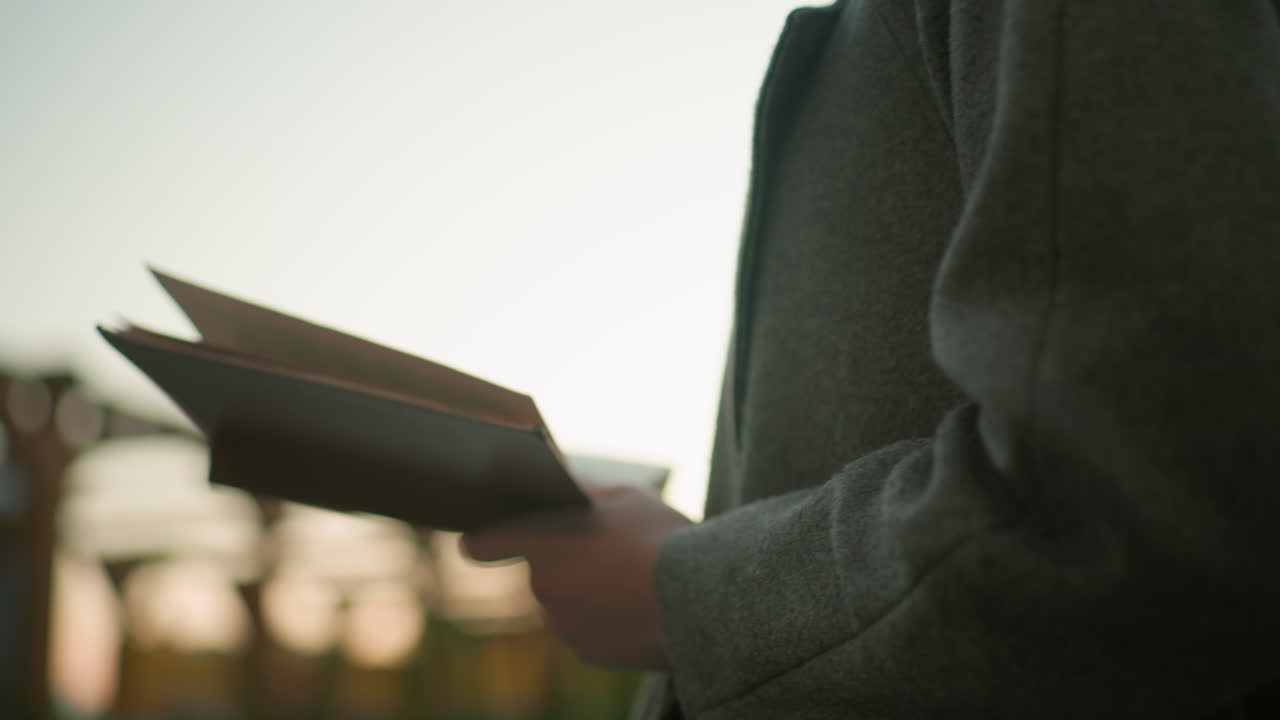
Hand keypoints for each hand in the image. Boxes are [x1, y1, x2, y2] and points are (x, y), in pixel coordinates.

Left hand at [461, 483, 692, 669]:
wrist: (699, 604)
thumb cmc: (660, 539)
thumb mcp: (625, 497)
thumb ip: (582, 492)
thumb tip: (560, 481)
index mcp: (541, 541)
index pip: (481, 543)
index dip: (484, 538)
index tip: (486, 536)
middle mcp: (541, 586)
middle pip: (540, 568)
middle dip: (564, 559)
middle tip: (605, 546)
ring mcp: (562, 624)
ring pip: (564, 600)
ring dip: (586, 589)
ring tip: (630, 574)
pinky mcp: (586, 652)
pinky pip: (586, 627)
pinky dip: (604, 617)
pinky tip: (637, 602)